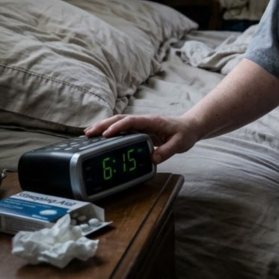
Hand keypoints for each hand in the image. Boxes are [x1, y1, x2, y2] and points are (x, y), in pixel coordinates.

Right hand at [84, 114, 198, 163]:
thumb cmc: (185, 134)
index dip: (118, 127)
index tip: (106, 135)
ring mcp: (141, 125)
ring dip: (104, 127)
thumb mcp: (179, 144)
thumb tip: (153, 159)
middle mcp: (144, 121)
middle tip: (89, 133)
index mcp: (152, 121)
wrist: (190, 127)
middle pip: (120, 120)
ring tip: (88, 134)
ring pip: (119, 123)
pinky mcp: (140, 130)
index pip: (131, 122)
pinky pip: (122, 128)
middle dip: (103, 125)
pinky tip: (101, 137)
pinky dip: (110, 131)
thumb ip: (167, 151)